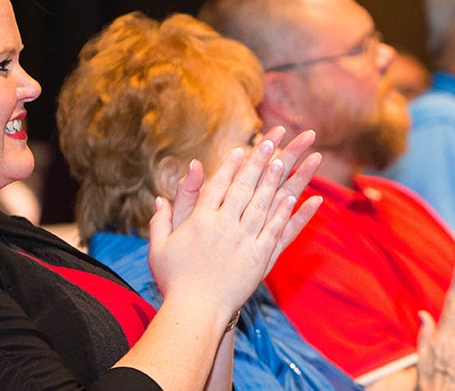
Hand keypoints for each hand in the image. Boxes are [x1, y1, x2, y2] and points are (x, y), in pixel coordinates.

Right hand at [148, 128, 322, 311]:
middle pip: (244, 187)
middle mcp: (224, 227)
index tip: (241, 149)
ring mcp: (244, 242)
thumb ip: (161, 220)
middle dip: (258, 162)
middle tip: (271, 141)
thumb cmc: (173, 282)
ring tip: (285, 160)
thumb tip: (159, 198)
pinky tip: (295, 198)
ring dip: (274, 181)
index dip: (230, 166)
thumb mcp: (159, 248)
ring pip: (262, 204)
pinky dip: (286, 214)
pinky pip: (276, 231)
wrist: (195, 313)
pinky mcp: (259, 259)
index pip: (218, 186)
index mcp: (200, 222)